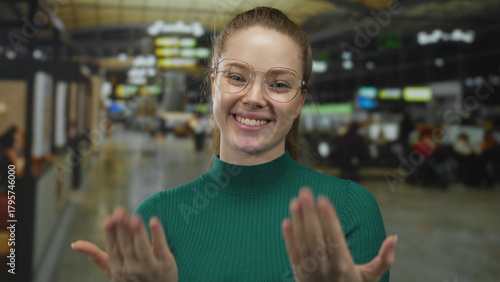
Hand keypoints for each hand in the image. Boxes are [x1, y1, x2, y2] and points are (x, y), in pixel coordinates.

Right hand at [71, 206, 177, 281]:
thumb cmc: (133, 277)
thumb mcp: (113, 269)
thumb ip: (96, 256)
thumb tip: (75, 244)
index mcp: (118, 267)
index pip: (112, 248)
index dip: (110, 234)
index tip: (109, 218)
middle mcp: (132, 267)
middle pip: (126, 245)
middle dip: (122, 228)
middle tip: (120, 211)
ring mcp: (150, 266)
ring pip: (142, 248)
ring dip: (138, 232)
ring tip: (135, 217)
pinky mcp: (166, 263)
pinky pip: (160, 248)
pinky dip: (157, 235)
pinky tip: (154, 220)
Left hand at [282, 188, 396, 281]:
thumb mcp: (371, 277)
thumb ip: (385, 259)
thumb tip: (394, 237)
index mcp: (344, 265)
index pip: (334, 237)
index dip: (328, 218)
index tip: (323, 199)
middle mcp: (326, 268)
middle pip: (315, 236)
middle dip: (310, 212)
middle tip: (305, 192)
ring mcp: (310, 271)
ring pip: (302, 242)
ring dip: (297, 220)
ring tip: (295, 201)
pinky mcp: (299, 274)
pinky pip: (292, 254)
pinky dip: (288, 238)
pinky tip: (286, 221)